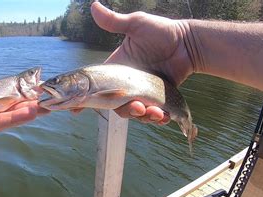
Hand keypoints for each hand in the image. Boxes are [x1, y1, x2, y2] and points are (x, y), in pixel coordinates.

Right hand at [90, 1, 193, 123]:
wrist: (188, 43)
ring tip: (155, 112)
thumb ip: (114, 21)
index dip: (84, 100)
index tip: (74, 110)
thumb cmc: (162, 32)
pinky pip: (155, 114)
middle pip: (116, 106)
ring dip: (143, 116)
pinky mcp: (159, 99)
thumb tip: (93, 5)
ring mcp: (142, 93)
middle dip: (126, 110)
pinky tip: (164, 115)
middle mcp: (127, 85)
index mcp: (117, 70)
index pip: (95, 87)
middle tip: (138, 106)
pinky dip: (159, 118)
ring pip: (136, 113)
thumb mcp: (136, 24)